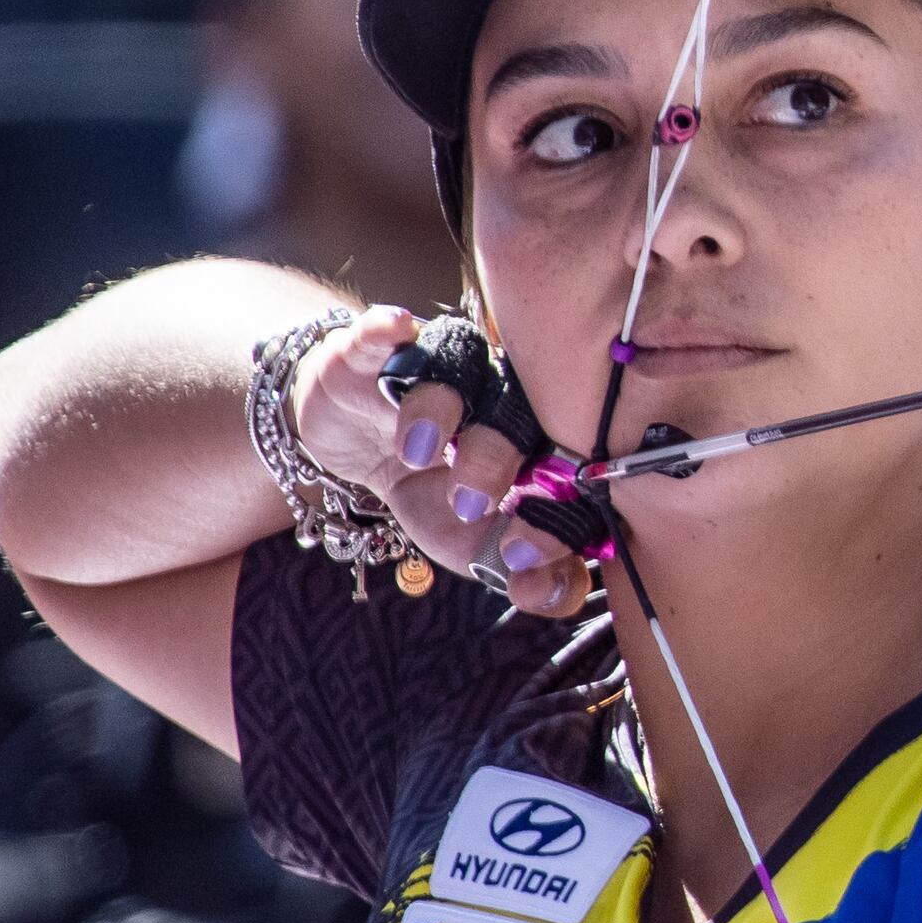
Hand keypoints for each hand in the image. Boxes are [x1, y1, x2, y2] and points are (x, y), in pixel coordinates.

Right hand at [294, 304, 598, 620]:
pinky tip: (391, 332)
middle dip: (498, 455)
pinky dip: (384, 330)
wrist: (354, 445)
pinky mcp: (380, 347)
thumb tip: (550, 591)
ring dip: (442, 407)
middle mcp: (502, 392)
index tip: (523, 557)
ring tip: (419, 452)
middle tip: (471, 501)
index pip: (567, 466)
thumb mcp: (471, 545)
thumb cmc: (430, 490)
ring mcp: (443, 364)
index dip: (553, 511)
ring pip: (458, 367)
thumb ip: (521, 573)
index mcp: (543, 441)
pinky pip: (384, 330)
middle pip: (519, 407)